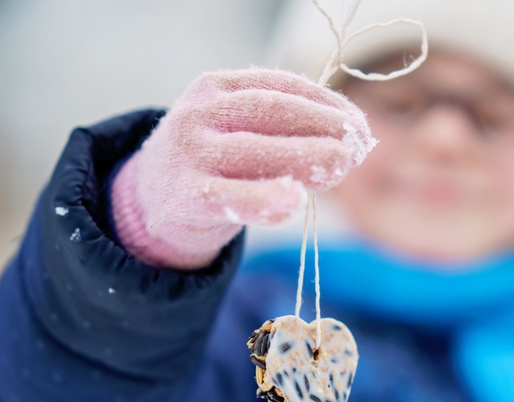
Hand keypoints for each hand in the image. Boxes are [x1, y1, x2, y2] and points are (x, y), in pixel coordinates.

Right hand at [111, 68, 372, 269]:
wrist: (153, 201)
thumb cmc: (217, 164)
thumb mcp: (241, 132)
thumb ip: (285, 132)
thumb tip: (353, 142)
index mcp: (216, 87)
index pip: (280, 86)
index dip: (327, 103)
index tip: (359, 123)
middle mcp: (200, 113)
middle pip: (271, 113)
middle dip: (324, 127)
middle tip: (359, 147)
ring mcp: (191, 153)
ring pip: (255, 151)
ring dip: (305, 157)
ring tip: (341, 165)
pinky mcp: (187, 196)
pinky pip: (231, 197)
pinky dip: (264, 199)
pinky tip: (294, 202)